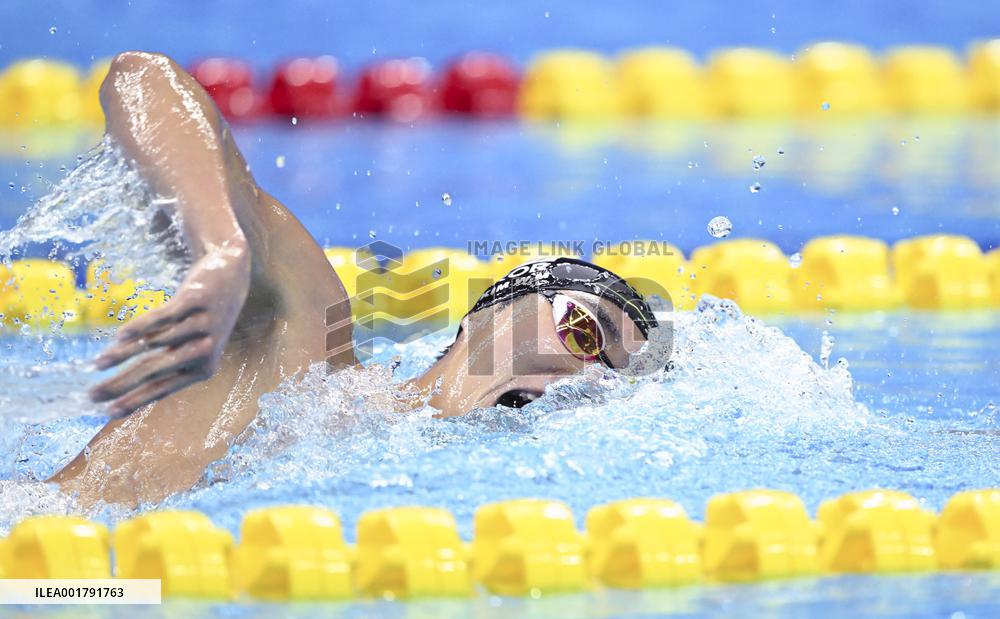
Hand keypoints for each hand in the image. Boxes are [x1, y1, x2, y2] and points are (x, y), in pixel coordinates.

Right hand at [89, 244, 249, 416]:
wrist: (231, 278)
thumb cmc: (202, 321)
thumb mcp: (190, 346)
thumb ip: (166, 364)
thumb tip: (125, 387)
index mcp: (203, 369)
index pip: (162, 389)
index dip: (133, 401)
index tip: (107, 413)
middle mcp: (205, 351)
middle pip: (154, 371)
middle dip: (120, 385)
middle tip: (91, 395)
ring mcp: (202, 325)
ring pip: (154, 344)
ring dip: (121, 356)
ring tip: (95, 365)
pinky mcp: (195, 300)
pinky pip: (162, 317)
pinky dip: (139, 327)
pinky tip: (119, 337)